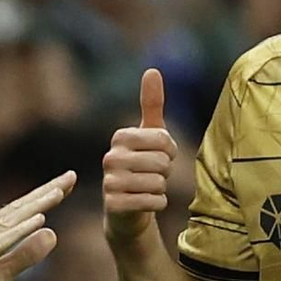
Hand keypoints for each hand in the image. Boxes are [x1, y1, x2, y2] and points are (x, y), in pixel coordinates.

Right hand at [0, 173, 77, 280]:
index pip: (20, 212)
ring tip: (60, 191)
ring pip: (10, 220)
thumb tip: (52, 233)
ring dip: (35, 205)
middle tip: (71, 175)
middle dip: (45, 191)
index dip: (44, 197)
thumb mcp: (2, 275)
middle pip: (18, 208)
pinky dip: (19, 230)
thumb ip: (25, 256)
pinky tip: (39, 219)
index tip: (68, 183)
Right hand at [102, 68, 175, 251]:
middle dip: (165, 173)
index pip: (164, 140)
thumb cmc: (142, 167)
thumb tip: (152, 70)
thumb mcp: (149, 135)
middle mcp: (110, 157)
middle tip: (153, 176)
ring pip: (158, 183)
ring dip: (161, 189)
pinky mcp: (113, 205)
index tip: (159, 156)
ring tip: (147, 189)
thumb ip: (151, 104)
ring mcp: (110, 182)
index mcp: (120, 137)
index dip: (170, 151)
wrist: (127, 209)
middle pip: (162, 163)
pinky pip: (153, 202)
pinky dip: (158, 204)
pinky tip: (146, 203)